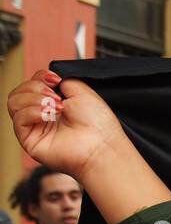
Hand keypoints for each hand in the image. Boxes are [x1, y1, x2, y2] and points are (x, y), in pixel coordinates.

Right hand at [7, 69, 127, 180]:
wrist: (103, 146)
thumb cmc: (99, 124)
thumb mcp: (81, 91)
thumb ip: (62, 80)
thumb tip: (49, 76)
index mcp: (54, 105)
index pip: (31, 85)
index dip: (39, 77)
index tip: (55, 79)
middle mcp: (43, 117)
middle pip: (19, 92)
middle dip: (36, 87)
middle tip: (56, 97)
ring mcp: (36, 129)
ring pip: (14, 103)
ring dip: (34, 99)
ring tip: (56, 106)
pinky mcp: (30, 141)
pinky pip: (18, 119)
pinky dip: (32, 111)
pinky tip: (49, 114)